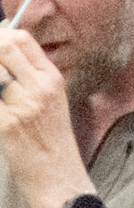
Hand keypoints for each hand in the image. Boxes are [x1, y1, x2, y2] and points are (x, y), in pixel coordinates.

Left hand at [0, 29, 95, 207]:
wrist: (55, 171)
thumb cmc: (51, 137)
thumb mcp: (52, 99)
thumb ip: (32, 76)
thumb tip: (5, 56)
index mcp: (52, 78)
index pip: (23, 40)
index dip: (0, 36)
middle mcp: (39, 87)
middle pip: (6, 48)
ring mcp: (22, 105)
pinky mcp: (5, 124)